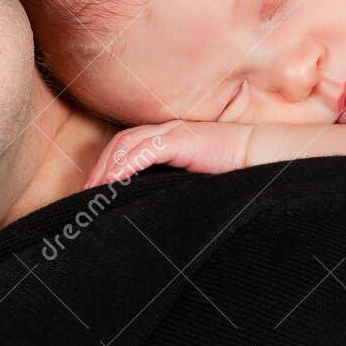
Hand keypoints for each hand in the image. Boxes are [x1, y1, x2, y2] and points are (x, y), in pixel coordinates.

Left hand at [84, 120, 252, 188]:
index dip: (107, 168)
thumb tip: (150, 213)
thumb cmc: (233, 174)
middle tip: (83, 196)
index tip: (94, 194)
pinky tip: (111, 184)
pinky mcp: (181, 138)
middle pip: (120, 145)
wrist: (262, 158)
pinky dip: (123, 166)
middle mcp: (166, 132)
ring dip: (106, 168)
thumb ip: (172, 187)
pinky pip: (143, 151)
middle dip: (99, 168)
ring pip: (126, 145)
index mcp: (168, 141)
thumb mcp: (194, 182)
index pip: (127, 150)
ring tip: (92, 192)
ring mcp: (173, 132)